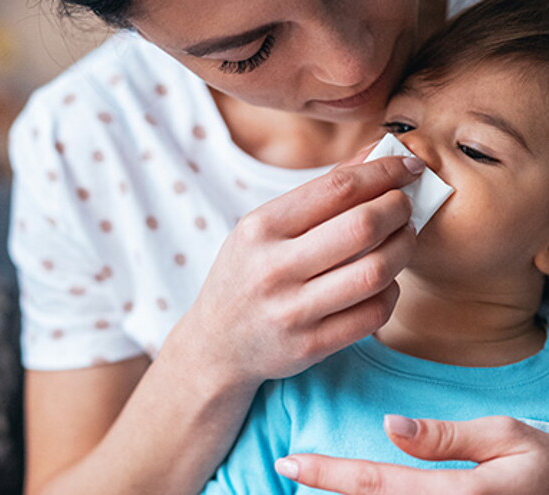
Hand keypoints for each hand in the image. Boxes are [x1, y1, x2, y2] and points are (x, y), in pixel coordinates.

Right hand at [166, 156, 423, 387]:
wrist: (217, 343)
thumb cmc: (246, 274)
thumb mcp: (263, 228)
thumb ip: (318, 194)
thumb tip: (376, 155)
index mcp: (261, 228)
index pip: (337, 188)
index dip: (384, 172)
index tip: (408, 167)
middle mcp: (273, 268)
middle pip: (363, 227)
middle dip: (399, 208)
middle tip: (406, 205)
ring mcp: (292, 311)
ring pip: (375, 272)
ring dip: (404, 249)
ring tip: (403, 238)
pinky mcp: (310, 346)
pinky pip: (373, 314)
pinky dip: (391, 291)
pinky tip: (385, 280)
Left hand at [275, 415, 548, 493]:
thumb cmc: (543, 464)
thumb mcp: (507, 439)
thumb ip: (446, 437)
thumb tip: (389, 425)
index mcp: (455, 494)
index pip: (375, 484)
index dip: (327, 474)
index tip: (288, 462)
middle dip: (324, 492)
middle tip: (286, 470)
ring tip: (309, 483)